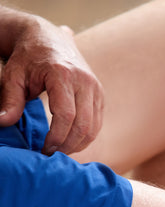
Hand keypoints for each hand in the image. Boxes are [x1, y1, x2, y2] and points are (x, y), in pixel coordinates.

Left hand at [0, 14, 103, 154]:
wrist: (51, 39)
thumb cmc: (29, 58)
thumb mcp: (13, 75)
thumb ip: (10, 100)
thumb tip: (4, 122)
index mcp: (63, 74)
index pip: (66, 115)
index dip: (57, 137)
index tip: (45, 150)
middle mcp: (85, 81)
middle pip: (83, 125)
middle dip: (68, 145)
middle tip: (52, 155)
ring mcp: (96, 88)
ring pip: (93, 127)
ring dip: (79, 144)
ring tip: (61, 150)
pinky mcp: (100, 95)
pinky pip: (97, 123)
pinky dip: (86, 136)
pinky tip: (71, 141)